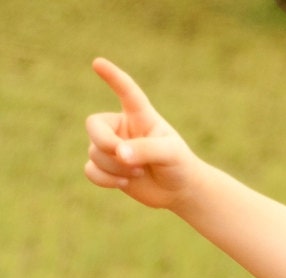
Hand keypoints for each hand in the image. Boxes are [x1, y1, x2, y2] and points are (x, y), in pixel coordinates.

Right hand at [84, 58, 200, 209]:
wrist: (178, 190)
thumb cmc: (178, 165)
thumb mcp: (169, 154)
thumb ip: (146, 149)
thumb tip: (120, 154)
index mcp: (139, 115)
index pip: (125, 91)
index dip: (112, 77)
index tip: (98, 63)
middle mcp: (122, 127)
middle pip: (94, 125)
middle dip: (105, 143)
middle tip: (123, 156)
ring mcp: (112, 148)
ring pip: (95, 152)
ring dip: (115, 167)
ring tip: (139, 173)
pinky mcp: (108, 169)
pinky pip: (91, 170)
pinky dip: (104, 179)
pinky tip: (123, 184)